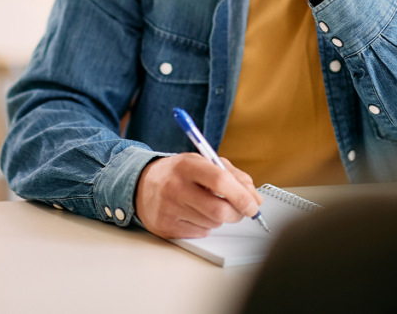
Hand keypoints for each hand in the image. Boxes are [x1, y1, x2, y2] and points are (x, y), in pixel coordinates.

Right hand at [135, 154, 262, 238]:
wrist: (142, 184)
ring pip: (212, 224)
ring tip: (207, 206)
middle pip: (219, 210)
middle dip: (237, 214)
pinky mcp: (166, 227)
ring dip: (219, 218)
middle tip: (240, 211)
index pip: (220, 181)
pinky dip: (205, 226)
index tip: (253, 204)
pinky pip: (200, 233)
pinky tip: (194, 214)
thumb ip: (232, 176)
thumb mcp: (203, 163)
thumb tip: (254, 197)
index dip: (242, 195)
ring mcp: (169, 209)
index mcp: (187, 165)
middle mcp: (176, 187)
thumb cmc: (178, 173)